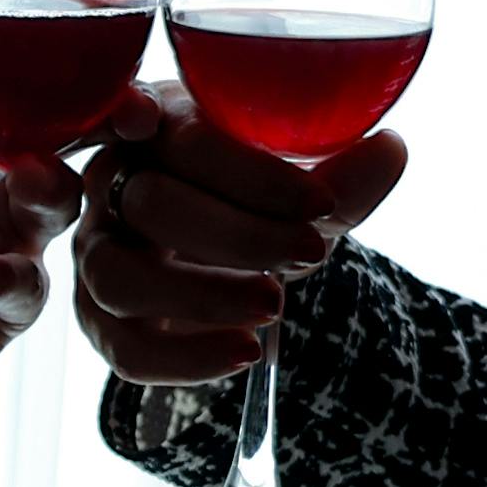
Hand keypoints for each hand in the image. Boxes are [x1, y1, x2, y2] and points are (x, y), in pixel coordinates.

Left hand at [0, 0, 91, 434]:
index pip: (45, 51)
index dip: (108, 5)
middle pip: (85, 124)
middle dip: (121, 109)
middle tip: (130, 109)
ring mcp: (0, 235)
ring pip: (65, 203)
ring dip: (52, 191)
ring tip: (19, 187)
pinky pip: (29, 287)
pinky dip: (9, 276)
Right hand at [68, 79, 409, 384]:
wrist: (230, 254)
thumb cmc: (258, 201)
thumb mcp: (304, 189)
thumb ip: (341, 175)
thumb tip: (390, 150)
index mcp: (161, 126)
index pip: (190, 142)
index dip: (254, 177)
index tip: (320, 205)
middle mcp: (114, 181)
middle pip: (151, 205)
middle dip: (239, 237)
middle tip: (311, 252)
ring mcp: (96, 251)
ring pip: (119, 278)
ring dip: (203, 296)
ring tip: (275, 306)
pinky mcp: (99, 316)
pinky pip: (124, 347)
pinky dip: (185, 360)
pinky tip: (245, 352)